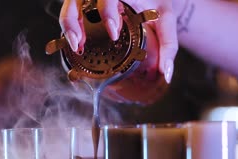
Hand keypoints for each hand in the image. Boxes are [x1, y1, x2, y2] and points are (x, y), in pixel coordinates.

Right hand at [59, 0, 180, 83]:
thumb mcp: (166, 19)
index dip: (107, 11)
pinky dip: (69, 29)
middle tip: (80, 43)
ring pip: (69, 6)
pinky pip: (70, 13)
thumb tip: (166, 73)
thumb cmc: (157, 2)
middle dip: (74, 20)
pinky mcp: (84, 5)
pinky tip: (77, 44)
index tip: (114, 32)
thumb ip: (168, 45)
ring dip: (68, 26)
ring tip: (76, 47)